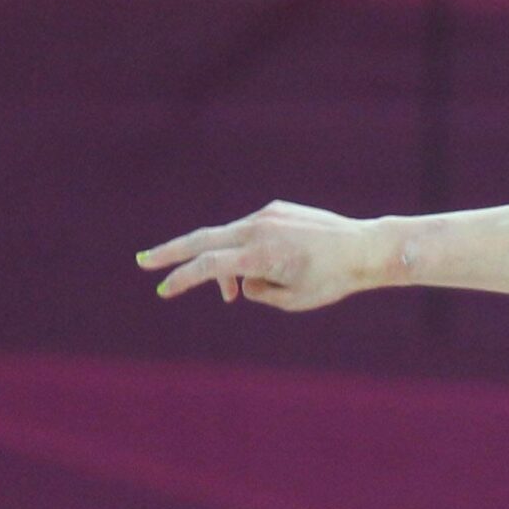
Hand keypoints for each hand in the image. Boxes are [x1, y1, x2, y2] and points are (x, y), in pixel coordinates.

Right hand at [138, 200, 386, 310]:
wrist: (366, 248)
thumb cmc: (333, 280)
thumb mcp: (292, 300)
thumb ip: (257, 292)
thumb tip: (240, 280)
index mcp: (260, 255)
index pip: (209, 267)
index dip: (182, 279)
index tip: (164, 290)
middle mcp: (259, 229)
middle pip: (203, 240)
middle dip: (171, 253)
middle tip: (142, 262)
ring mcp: (267, 215)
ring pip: (228, 238)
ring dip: (222, 263)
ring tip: (230, 290)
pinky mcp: (277, 209)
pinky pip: (250, 231)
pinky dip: (244, 249)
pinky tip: (271, 264)